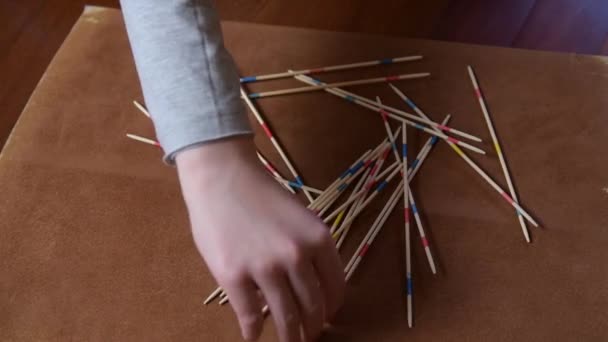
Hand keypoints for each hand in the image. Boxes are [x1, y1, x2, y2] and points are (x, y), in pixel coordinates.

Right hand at [176, 137, 344, 340]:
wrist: (222, 176)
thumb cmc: (260, 193)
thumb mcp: (300, 217)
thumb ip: (310, 249)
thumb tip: (312, 285)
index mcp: (319, 239)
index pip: (335, 288)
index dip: (331, 309)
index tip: (326, 318)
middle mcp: (297, 256)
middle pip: (313, 307)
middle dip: (312, 329)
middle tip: (308, 338)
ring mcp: (265, 268)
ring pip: (285, 317)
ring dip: (289, 338)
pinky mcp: (234, 276)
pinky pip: (249, 316)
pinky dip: (253, 332)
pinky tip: (253, 337)